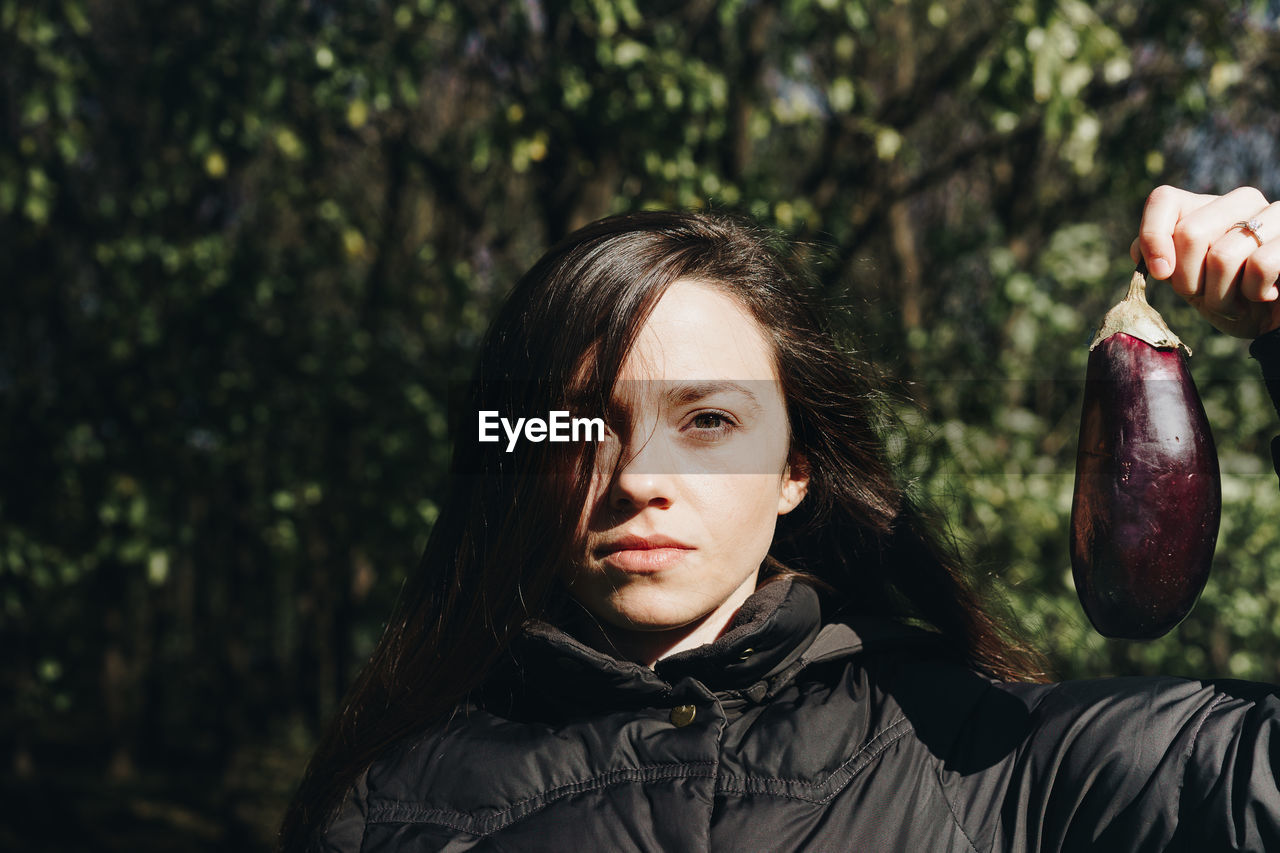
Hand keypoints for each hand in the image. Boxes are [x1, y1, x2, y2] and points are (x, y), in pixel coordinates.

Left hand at [1130, 185, 1279, 338]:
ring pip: (1222, 255)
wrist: (1273, 322)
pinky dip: (1254, 293)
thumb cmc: (1229, 300)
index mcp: (1207, 207)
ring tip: (1235, 301)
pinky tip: (1264, 295)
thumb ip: (1162, 260)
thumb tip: (1139, 250)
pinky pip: (1260, 265)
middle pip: (1189, 233)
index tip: (1160, 273)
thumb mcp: (1188, 282)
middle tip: (1205, 295)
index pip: (1163, 200)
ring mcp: (1274, 214)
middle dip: (1189, 280)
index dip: (1153, 236)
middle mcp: (1241, 201)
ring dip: (1221, 296)